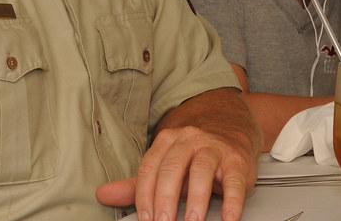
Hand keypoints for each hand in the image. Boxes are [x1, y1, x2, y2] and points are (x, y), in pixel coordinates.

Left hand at [97, 89, 259, 220]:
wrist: (230, 129)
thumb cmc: (194, 154)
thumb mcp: (165, 166)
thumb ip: (137, 184)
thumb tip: (103, 195)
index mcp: (167, 141)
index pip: (150, 168)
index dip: (144, 195)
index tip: (146, 219)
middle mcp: (189, 140)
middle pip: (172, 168)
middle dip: (165, 198)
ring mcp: (213, 148)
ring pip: (201, 171)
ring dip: (195, 200)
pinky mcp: (236, 160)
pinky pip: (234, 181)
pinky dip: (232, 202)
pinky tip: (228, 218)